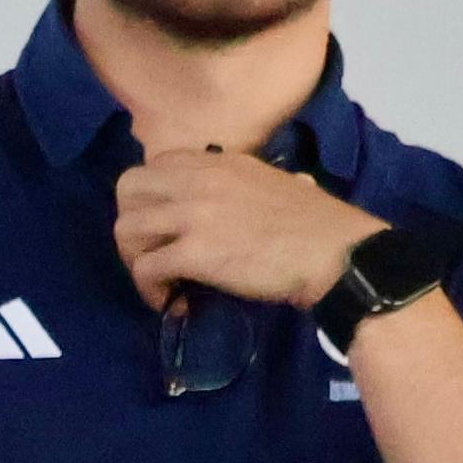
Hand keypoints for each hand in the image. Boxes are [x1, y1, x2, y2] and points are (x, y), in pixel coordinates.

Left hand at [112, 145, 383, 314]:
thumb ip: (249, 182)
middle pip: (128, 190)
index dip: (149, 198)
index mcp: (218, 161)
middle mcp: (199, 179)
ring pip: (127, 230)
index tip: (163, 226)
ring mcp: (194, 214)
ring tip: (161, 281)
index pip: (154, 165)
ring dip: (135, 260)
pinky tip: (171, 302)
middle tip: (150, 254)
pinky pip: (145, 268)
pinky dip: (150, 290)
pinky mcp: (194, 251)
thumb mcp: (278, 181)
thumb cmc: (315, 223)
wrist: (335, 253)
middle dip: (131, 224)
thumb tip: (266, 187)